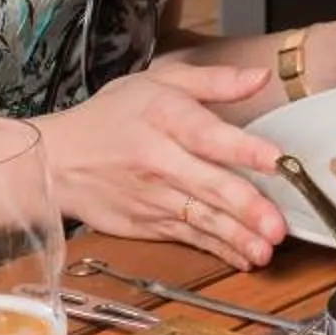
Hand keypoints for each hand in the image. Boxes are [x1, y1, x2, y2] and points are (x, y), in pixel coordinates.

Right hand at [34, 64, 288, 273]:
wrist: (58, 159)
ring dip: (236, 237)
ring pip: (201, 219)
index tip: (277, 160)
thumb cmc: (112, 116)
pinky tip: (243, 257)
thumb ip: (214, 80)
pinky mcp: (148, 223)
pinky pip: (189, 237)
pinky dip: (217, 249)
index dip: (244, 148)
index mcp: (166, 118)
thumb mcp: (160, 81)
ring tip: (266, 250)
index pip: (209, 135)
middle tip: (278, 225)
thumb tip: (260, 77)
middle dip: (246, 208)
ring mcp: (153, 198)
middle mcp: (160, 162)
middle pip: (208, 186)